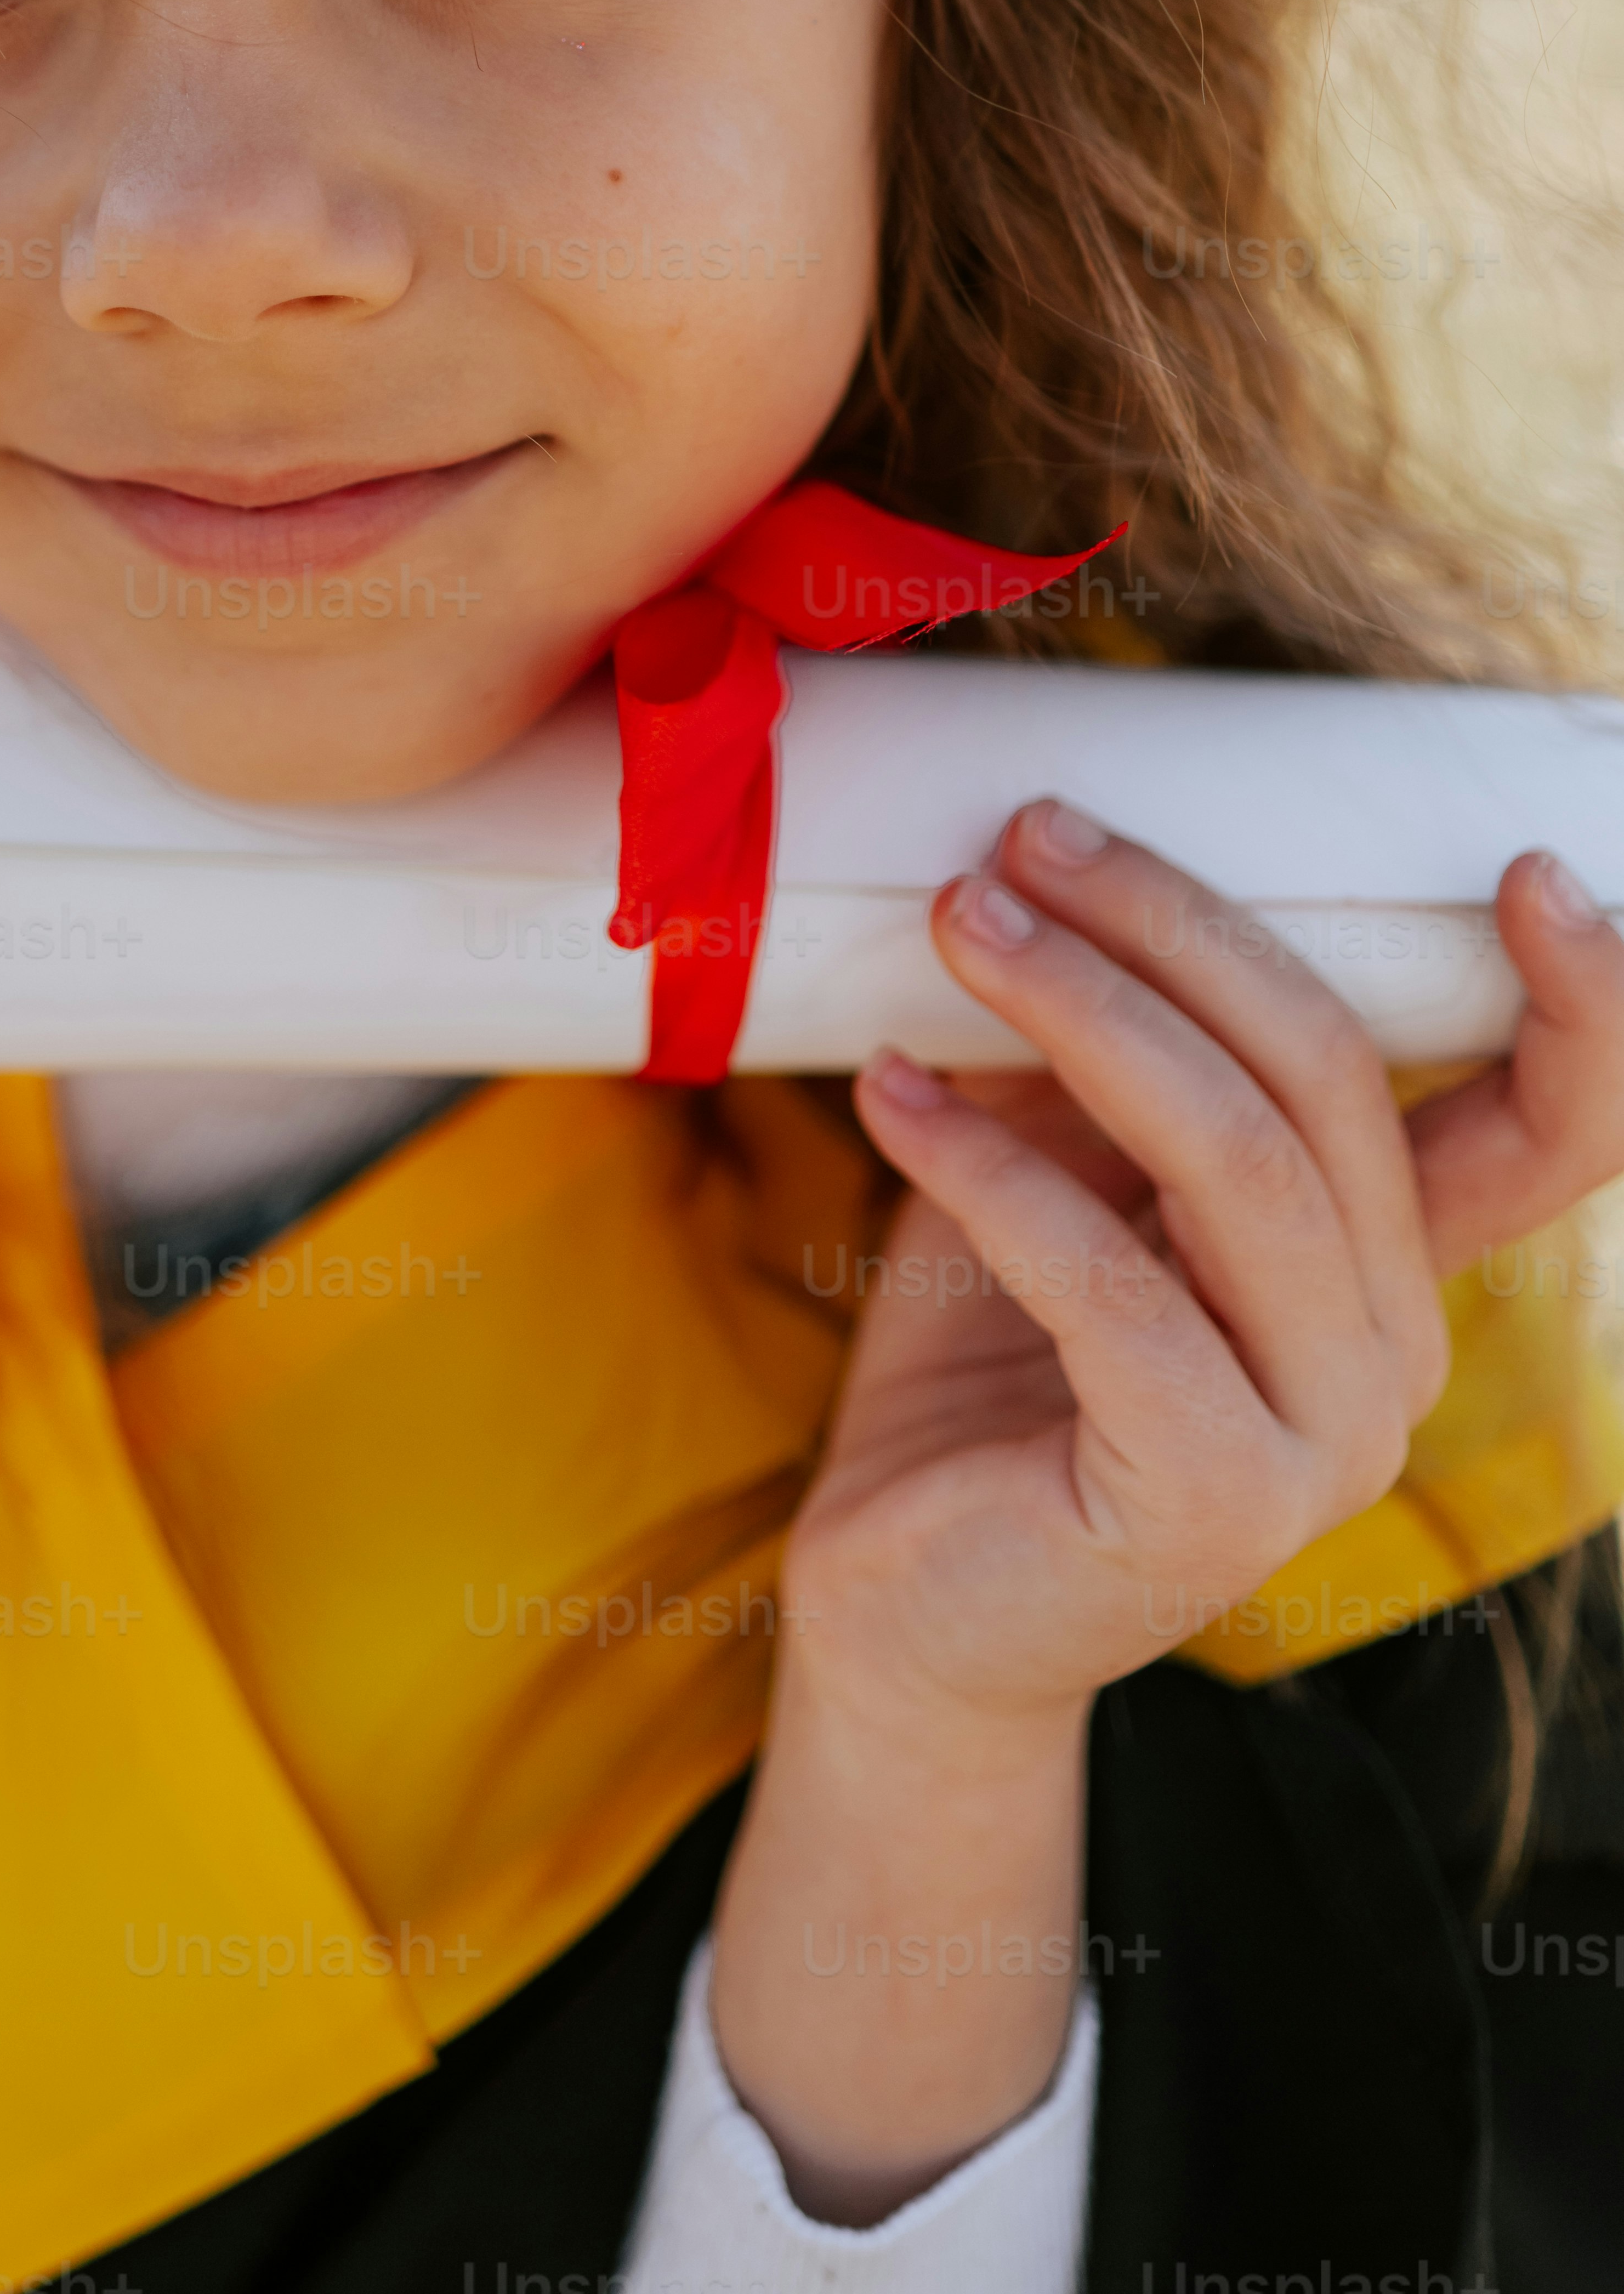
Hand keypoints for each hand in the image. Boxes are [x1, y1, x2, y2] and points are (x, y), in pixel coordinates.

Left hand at [708, 803, 1623, 2223]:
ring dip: (1083, 1010)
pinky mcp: (1210, 1502)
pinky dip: (987, 1165)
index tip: (1513, 868)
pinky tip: (888, 1093)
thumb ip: (1107, 1061)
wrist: (902, 1604)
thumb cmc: (982, 1364)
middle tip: (1025, 839)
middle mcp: (1391, 1355)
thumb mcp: (1063, 1172)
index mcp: (1387, 1266)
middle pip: (1326, 1082)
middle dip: (1171, 928)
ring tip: (958, 923)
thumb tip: (1064, 879)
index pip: (1540, 1129)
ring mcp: (1319, 1443)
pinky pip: (1111, 1282)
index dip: (1571, 1004)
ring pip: (1236, 1160)